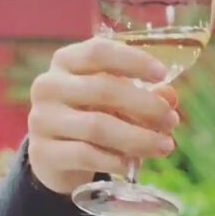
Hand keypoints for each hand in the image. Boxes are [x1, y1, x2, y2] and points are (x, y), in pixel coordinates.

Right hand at [27, 37, 179, 193]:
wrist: (55, 155)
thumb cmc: (93, 114)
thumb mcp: (118, 100)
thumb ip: (146, 94)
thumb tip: (169, 96)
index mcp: (67, 61)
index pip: (99, 51)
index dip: (133, 61)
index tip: (162, 74)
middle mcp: (49, 86)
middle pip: (103, 89)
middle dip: (146, 106)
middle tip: (172, 120)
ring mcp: (42, 119)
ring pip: (97, 126)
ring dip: (138, 137)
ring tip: (164, 146)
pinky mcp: (43, 152)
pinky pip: (85, 154)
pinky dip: (115, 160)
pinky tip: (132, 164)